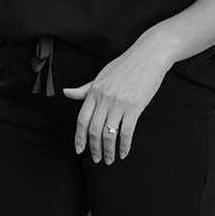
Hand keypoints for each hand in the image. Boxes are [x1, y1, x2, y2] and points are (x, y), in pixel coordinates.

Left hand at [65, 38, 172, 163]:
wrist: (148, 56)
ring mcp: (119, 103)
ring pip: (109, 134)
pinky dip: (124, 145)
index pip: (81, 119)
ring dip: (108, 150)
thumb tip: (66, 93)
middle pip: (94, 130)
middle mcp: (104, 99)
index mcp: (94, 91)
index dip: (79, 137)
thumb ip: (85, 89)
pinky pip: (126, 132)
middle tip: (97, 159)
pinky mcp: (135, 107)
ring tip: (110, 159)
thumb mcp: (101, 76)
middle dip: (94, 148)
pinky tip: (124, 153)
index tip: (79, 150)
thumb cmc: (125, 65)